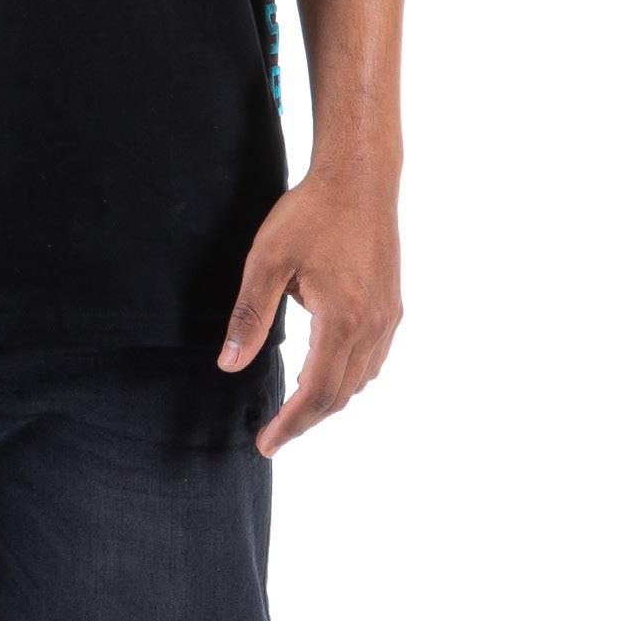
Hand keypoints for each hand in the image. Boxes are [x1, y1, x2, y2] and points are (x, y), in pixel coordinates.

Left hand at [216, 164, 402, 456]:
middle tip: (273, 433)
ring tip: (294, 405)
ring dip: (328, 398)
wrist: (360, 176)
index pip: (316, 394)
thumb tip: (229, 366)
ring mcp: (387, 316)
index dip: (290, 425)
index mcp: (341, 321)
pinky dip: (348, 376)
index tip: (266, 444)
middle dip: (306, 419)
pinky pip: (373, 358)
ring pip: (360, 380)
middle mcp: (372, 326)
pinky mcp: (392, 304)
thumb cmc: (310, 213)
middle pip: (340, 395)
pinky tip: (325, 367)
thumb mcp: (267, 260)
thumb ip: (249, 317)